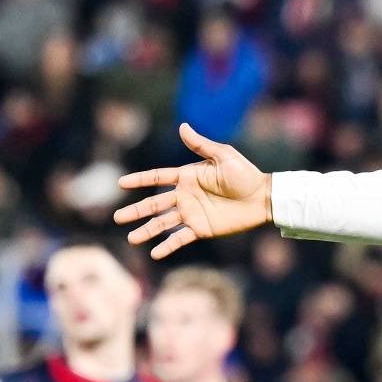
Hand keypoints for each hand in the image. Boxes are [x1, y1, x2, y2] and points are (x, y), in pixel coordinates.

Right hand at [115, 123, 272, 258]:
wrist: (263, 198)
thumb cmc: (246, 174)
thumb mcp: (224, 156)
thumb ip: (201, 145)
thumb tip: (182, 126)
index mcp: (187, 176)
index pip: (157, 177)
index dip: (139, 180)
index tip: (120, 183)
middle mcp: (185, 196)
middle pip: (154, 204)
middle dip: (135, 211)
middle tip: (117, 217)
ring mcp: (192, 213)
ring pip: (163, 223)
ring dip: (146, 231)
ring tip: (130, 239)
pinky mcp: (201, 228)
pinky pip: (180, 238)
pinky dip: (167, 246)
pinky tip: (154, 254)